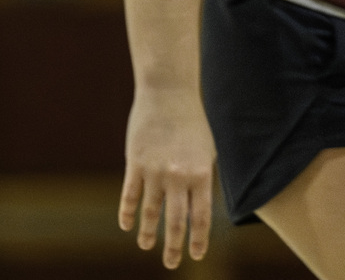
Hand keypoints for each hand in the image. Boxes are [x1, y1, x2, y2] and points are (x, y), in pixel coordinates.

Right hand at [118, 87, 216, 267]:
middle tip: (172, 264)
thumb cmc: (192, 122)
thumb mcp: (206, 149)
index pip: (201, 215)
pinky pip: (129, 196)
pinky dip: (127, 213)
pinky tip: (126, 226)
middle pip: (175, 220)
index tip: (196, 255)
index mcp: (201, 173)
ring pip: (149, 212)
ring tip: (147, 245)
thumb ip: (202, 176)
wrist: (169, 94)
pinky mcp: (135, 164)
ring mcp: (155, 171)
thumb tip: (201, 204)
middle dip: (174, 246)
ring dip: (148, 233)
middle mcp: (178, 176)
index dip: (198, 238)